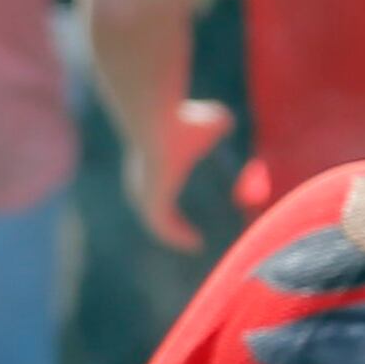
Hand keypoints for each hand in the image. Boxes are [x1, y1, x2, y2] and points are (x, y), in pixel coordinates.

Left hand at [123, 97, 235, 252]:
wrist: (157, 123)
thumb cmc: (183, 120)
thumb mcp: (210, 121)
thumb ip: (217, 123)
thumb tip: (224, 121)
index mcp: (149, 164)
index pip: (156, 186)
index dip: (169, 197)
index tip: (181, 206)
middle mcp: (140, 181)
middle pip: (153, 209)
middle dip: (169, 222)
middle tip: (187, 234)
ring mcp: (142, 195)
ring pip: (157, 222)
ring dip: (175, 233)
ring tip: (192, 243)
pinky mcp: (150, 205)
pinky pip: (164, 229)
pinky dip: (177, 236)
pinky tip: (193, 242)